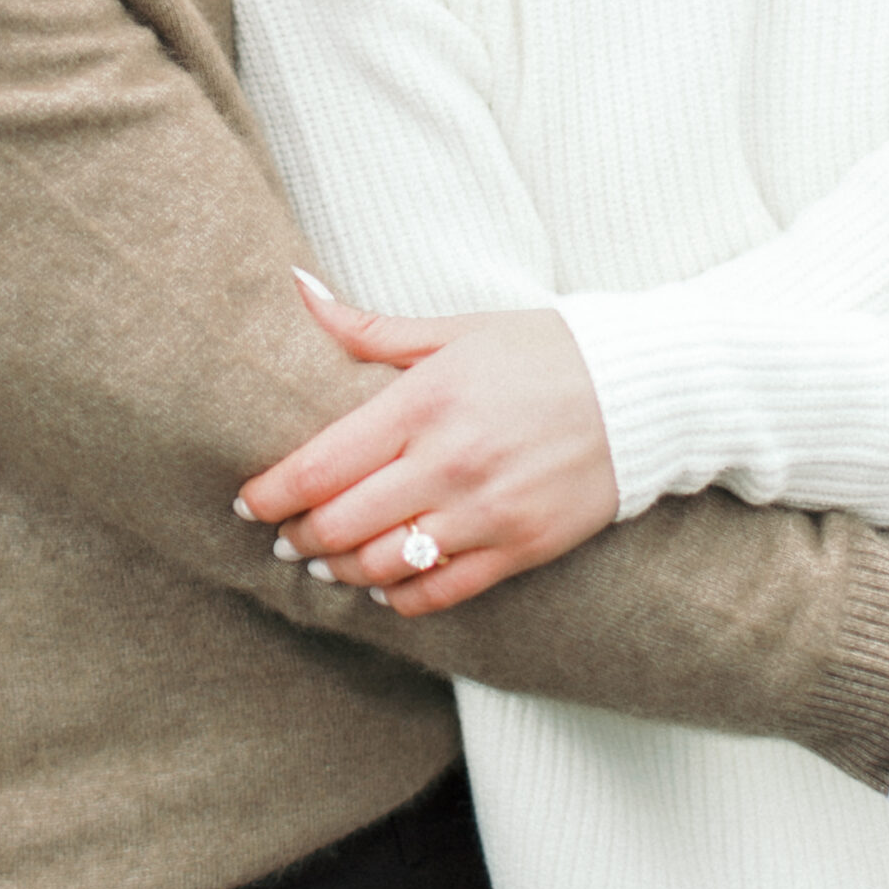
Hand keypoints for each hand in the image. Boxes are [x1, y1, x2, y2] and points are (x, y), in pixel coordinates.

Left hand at [234, 274, 618, 615]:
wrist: (642, 391)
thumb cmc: (542, 351)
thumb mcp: (455, 330)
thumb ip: (368, 327)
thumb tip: (298, 290)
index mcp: (426, 401)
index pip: (321, 465)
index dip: (271, 493)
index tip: (246, 501)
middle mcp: (450, 463)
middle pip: (342, 525)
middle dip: (300, 537)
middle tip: (283, 535)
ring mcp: (486, 512)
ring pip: (384, 567)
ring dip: (342, 571)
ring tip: (326, 561)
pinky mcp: (520, 548)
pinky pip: (441, 593)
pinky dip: (400, 598)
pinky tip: (385, 585)